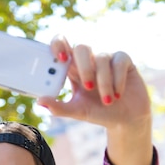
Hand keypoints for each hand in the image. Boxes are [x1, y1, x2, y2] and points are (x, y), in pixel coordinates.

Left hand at [38, 40, 152, 164]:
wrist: (125, 119)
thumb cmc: (99, 113)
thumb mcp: (77, 111)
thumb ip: (59, 107)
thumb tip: (39, 101)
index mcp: (74, 69)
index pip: (63, 46)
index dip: (59, 45)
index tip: (61, 58)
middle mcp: (90, 60)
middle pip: (82, 47)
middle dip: (84, 66)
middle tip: (88, 86)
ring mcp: (107, 58)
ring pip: (102, 58)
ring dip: (104, 82)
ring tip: (107, 101)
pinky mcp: (124, 60)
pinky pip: (119, 61)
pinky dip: (117, 80)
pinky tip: (118, 95)